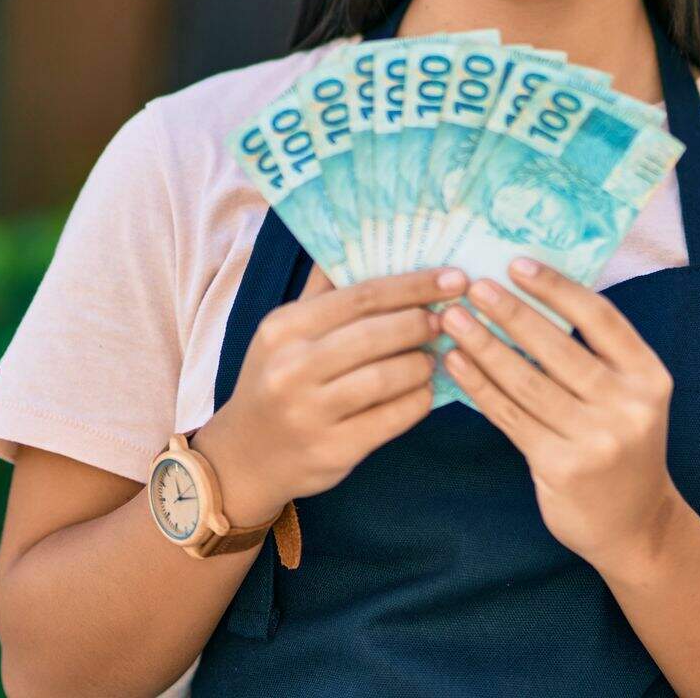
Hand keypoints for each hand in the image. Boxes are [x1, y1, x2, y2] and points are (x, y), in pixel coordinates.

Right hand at [195, 263, 468, 523]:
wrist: (245, 457)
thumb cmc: (275, 381)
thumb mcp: (284, 332)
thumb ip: (323, 291)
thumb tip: (366, 241)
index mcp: (284, 328)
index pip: (361, 295)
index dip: (414, 285)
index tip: (453, 278)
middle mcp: (292, 368)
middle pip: (376, 334)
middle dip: (422, 323)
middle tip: (448, 320)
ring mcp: (310, 413)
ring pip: (386, 378)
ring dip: (422, 365)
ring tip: (433, 358)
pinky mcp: (332, 451)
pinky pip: (391, 419)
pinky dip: (418, 401)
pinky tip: (425, 391)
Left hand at [440, 257, 680, 575]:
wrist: (637, 525)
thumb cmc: (622, 446)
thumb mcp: (630, 397)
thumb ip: (595, 357)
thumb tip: (528, 299)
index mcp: (648, 376)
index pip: (599, 318)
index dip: (556, 288)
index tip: (517, 264)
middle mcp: (628, 405)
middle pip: (558, 348)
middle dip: (510, 313)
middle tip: (473, 286)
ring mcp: (596, 439)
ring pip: (527, 382)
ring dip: (484, 346)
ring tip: (453, 320)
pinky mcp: (562, 467)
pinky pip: (511, 417)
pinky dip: (479, 387)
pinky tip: (456, 364)